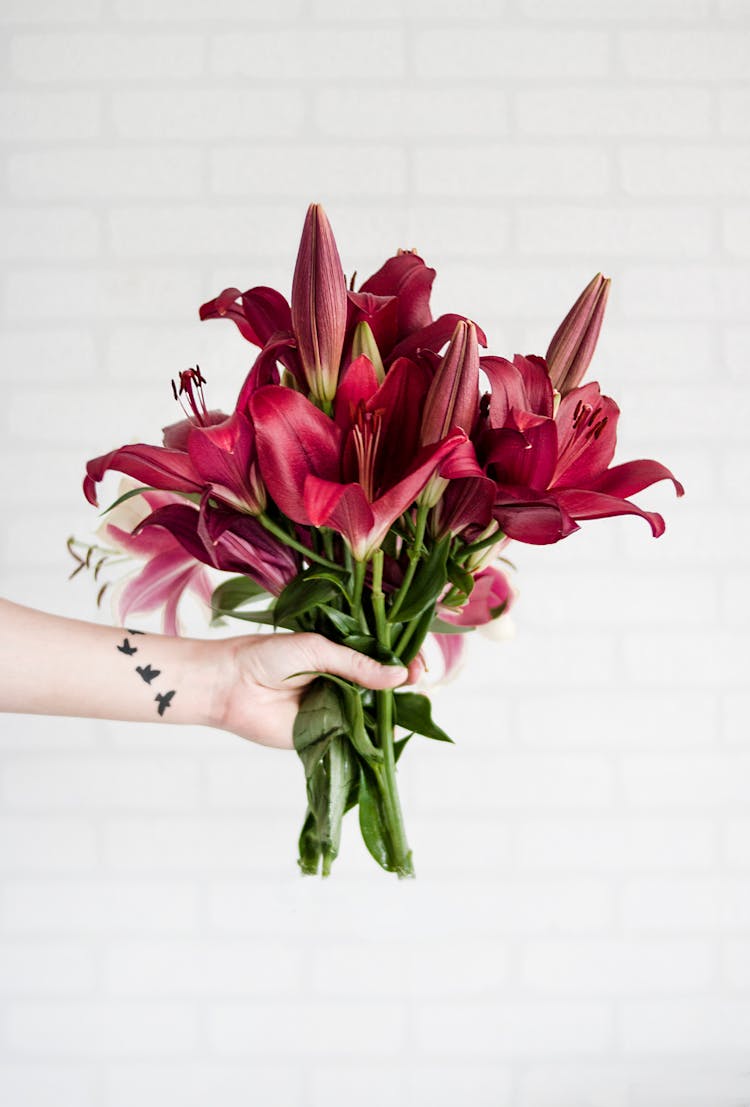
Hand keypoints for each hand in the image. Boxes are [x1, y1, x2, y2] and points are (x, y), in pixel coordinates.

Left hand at [212, 632, 423, 748]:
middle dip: (403, 683)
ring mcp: (336, 707)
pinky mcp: (326, 734)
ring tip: (409, 705)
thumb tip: (399, 676)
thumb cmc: (267, 657)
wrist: (229, 686)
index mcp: (341, 651)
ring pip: (374, 711)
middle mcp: (342, 679)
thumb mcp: (317, 649)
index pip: (382, 654)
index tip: (418, 663)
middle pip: (383, 684)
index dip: (403, 658)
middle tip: (417, 680)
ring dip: (391, 710)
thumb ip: (357, 663)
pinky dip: (373, 738)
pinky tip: (388, 733)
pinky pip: (355, 737)